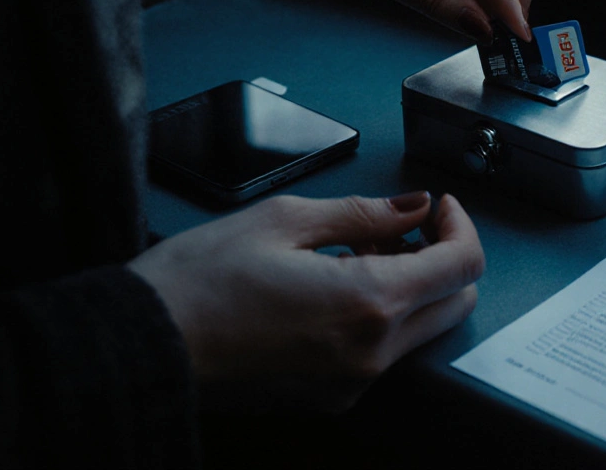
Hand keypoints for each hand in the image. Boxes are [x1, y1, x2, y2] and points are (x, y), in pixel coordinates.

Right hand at [127, 192, 483, 411]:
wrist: (143, 345)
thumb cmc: (198, 283)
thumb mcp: (284, 220)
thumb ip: (364, 213)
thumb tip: (414, 207)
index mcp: (367, 303)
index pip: (463, 265)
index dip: (460, 226)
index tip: (439, 207)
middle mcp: (370, 354)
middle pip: (454, 303)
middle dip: (440, 257)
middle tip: (397, 227)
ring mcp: (351, 384)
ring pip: (420, 329)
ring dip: (409, 287)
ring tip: (352, 253)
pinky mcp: (330, 398)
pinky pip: (381, 353)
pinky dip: (378, 317)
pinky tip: (332, 288)